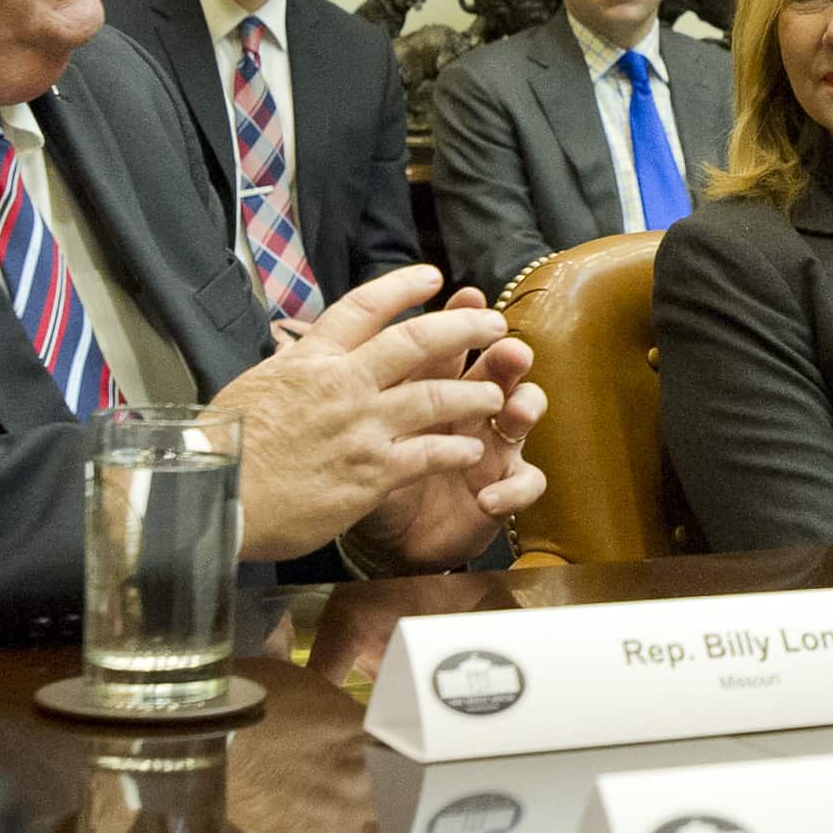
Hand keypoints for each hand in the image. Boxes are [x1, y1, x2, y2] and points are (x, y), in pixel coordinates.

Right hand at [211, 266, 523, 561]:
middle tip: (493, 322)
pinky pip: (428, 455)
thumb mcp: (254, 387)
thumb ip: (292, 370)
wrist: (210, 497)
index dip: (403, 286)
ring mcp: (360, 429)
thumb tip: (301, 356)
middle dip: (462, 326)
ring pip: (434, 397)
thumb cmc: (222, 449)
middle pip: (416, 342)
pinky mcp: (370, 475)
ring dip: (473, 393)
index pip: (364, 307)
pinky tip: (472, 449)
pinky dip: (456, 450)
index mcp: (310, 360)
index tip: (433, 276)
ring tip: (495, 395)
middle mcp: (341, 386)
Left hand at [347, 284, 547, 571]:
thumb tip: (307, 344)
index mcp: (430, 384)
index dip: (459, 316)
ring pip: (523, 413)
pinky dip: (513, 489)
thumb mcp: (353, 428)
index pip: (448, 342)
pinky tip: (489, 498)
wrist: (379, 537)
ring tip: (516, 411)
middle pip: (495, 368)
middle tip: (509, 349)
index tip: (465, 295)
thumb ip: (351, 391)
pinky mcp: (499, 490)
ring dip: (525, 405)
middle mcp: (467, 407)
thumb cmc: (366, 473)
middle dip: (505, 354)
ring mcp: (489, 446)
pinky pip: (525, 484)